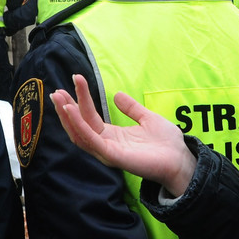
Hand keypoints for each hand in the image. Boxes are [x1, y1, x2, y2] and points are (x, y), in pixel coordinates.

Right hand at [51, 74, 196, 196]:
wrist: (181, 159)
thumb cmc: (166, 143)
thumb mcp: (147, 118)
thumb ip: (131, 108)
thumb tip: (117, 94)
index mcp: (112, 135)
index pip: (90, 116)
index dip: (82, 99)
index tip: (76, 79)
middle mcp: (106, 144)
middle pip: (80, 125)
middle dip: (67, 108)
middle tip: (57, 91)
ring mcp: (108, 151)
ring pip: (80, 134)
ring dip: (69, 116)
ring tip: (60, 99)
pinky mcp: (113, 156)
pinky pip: (92, 140)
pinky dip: (80, 126)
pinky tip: (72, 112)